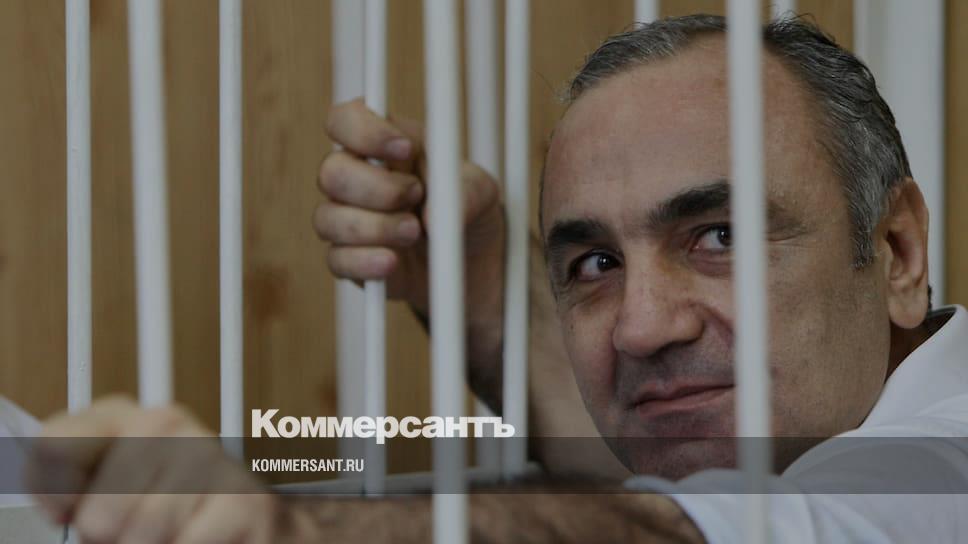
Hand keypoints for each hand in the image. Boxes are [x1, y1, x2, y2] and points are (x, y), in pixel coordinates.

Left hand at [25, 396, 295, 543]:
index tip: (68, 512)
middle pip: (98, 515)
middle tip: (134, 531)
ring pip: (145, 533)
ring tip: (172, 533)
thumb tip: (71, 509)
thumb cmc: (168, 512)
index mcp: (119, 417)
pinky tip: (202, 536)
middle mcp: (164, 423)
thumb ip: (72, 490)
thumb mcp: (106, 494)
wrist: (248, 523)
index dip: (54, 495)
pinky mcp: (246, 497)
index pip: (53, 446)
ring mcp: (209, 455)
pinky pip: (188, 543)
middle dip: (111, 539)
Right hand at [315, 98, 504, 319]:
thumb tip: (432, 216)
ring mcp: (346, 218)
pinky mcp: (347, 258)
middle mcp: (355, 177)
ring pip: (328, 218)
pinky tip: (391, 263)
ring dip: (375, 227)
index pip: (344, 120)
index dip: (364, 131)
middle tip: (416, 195)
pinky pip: (336, 259)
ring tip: (415, 233)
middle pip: (331, 172)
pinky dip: (364, 262)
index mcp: (381, 144)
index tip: (405, 149)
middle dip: (377, 188)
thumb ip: (466, 192)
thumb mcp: (481, 192)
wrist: (469, 260)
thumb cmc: (466, 208)